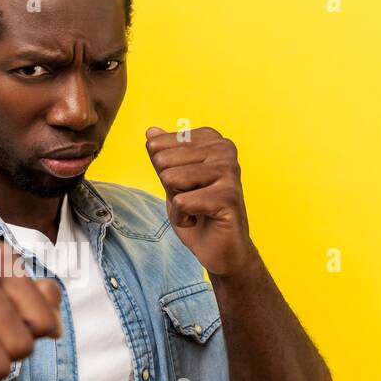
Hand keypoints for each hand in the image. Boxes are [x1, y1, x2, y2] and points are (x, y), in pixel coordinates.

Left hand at [145, 125, 257, 277]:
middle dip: (170, 188)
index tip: (185, 186)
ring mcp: (229, 170)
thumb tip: (150, 131)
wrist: (221, 250)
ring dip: (176, 203)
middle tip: (192, 200)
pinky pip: (181, 202)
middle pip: (163, 161)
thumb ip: (163, 156)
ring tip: (196, 209)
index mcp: (211, 139)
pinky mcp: (228, 195)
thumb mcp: (172, 181)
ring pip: (171, 179)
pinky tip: (199, 220)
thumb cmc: (198, 213)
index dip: (164, 173)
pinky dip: (182, 218)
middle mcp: (224, 148)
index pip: (159, 145)